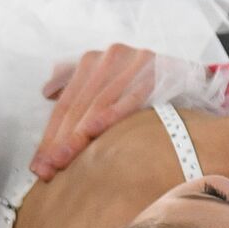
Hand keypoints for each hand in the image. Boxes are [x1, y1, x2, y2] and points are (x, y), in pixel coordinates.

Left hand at [30, 43, 157, 179]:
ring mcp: (131, 62)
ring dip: (76, 136)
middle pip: (76, 106)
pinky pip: (129, 98)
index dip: (49, 135)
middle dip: (58, 141)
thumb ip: (76, 81)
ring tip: (61, 161)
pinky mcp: (155, 70)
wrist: (189, 75)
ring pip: (96, 105)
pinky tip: (92, 132)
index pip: (66, 104)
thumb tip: (46, 92)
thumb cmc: (144, 83)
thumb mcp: (107, 77)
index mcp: (92, 61)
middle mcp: (108, 58)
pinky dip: (109, 115)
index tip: (39, 165)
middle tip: (46, 169)